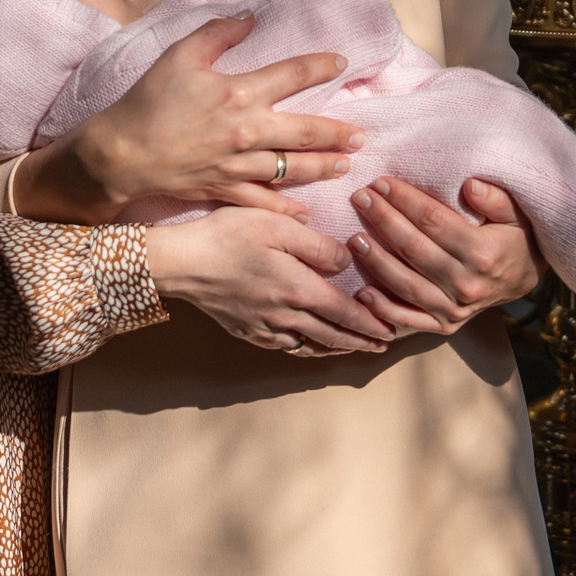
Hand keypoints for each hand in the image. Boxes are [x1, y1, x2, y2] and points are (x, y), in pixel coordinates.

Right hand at [15, 15, 361, 222]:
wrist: (119, 154)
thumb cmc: (147, 101)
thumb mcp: (180, 55)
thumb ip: (218, 32)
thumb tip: (250, 15)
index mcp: (240, 93)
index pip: (293, 75)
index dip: (320, 66)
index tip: (341, 63)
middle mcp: (247, 131)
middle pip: (305, 131)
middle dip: (337, 133)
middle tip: (360, 136)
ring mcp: (238, 165)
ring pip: (292, 168)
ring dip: (322, 167)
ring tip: (344, 165)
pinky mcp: (224, 190)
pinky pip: (263, 203)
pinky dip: (286, 210)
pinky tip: (305, 214)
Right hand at [143, 208, 394, 355]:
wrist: (182, 263)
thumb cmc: (228, 236)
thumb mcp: (278, 225)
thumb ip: (317, 245)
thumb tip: (347, 261)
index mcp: (299, 290)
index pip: (346, 313)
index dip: (372, 323)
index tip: (393, 330)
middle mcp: (286, 316)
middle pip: (333, 335)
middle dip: (361, 341)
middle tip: (383, 345)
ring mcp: (264, 327)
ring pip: (310, 346)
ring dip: (337, 348)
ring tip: (353, 348)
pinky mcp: (245, 330)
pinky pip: (285, 347)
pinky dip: (306, 349)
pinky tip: (308, 345)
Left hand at [346, 177, 544, 338]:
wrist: (523, 278)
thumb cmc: (515, 236)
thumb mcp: (516, 212)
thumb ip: (496, 198)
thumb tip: (470, 186)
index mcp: (483, 253)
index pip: (434, 221)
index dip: (404, 200)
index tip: (380, 182)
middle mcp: (467, 284)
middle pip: (414, 249)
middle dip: (383, 220)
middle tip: (360, 197)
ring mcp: (454, 309)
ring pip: (406, 284)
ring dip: (376, 261)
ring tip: (354, 238)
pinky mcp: (445, 326)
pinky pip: (408, 321)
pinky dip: (383, 309)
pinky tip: (361, 292)